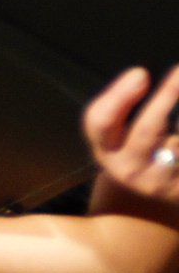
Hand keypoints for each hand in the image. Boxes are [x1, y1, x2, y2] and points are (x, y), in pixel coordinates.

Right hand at [85, 66, 178, 208]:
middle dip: (166, 97)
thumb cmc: (135, 149)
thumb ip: (122, 104)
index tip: (142, 73)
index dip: (120, 96)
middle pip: (146, 131)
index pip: (101, 122)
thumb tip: (142, 76)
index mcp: (105, 149)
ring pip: (177, 147)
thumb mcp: (116, 133)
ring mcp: (158, 182)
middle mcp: (127, 169)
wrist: (150, 199)